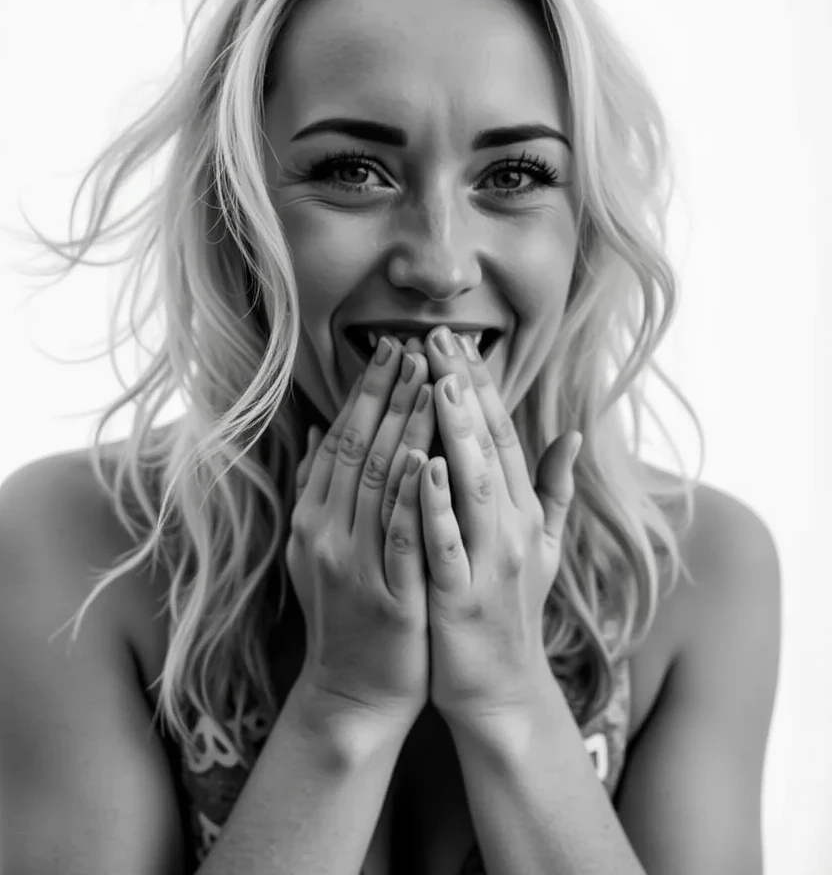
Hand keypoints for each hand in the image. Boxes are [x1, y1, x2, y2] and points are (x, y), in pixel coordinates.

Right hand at [286, 337, 434, 730]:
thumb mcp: (316, 548)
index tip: (391, 349)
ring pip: (383, 482)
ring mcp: (355, 565)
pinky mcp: (388, 596)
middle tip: (416, 346)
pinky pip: (402, 536)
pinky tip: (432, 458)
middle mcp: (326, 534)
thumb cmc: (344, 613)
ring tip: (431, 381)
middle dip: (390, 395)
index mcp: (313, 519)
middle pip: (362, 450)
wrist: (352, 692)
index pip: (343, 440)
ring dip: (408, 428)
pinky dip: (415, 496)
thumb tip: (319, 431)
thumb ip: (317, 490)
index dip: (367, 393)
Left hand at [418, 326, 581, 722]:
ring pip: (475, 485)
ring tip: (438, 382)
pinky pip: (449, 544)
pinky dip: (438, 506)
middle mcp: (513, 527)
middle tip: (440, 336)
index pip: (504, 434)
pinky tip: (423, 466)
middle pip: (490, 446)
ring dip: (458, 432)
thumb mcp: (542, 546)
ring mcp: (490, 562)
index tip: (459, 339)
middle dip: (465, 389)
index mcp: (523, 511)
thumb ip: (553, 489)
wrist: (501, 690)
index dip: (482, 384)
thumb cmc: (511, 609)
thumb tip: (572, 434)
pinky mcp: (462, 597)